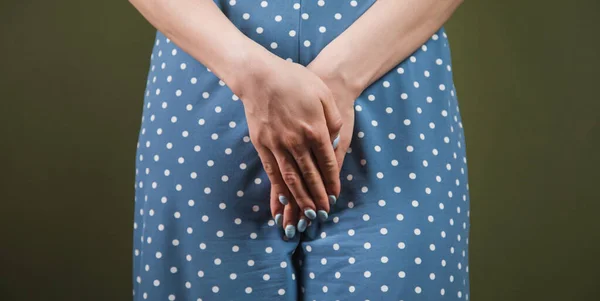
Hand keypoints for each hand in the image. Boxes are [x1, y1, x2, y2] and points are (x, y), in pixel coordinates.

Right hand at [278, 58, 363, 233]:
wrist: (259, 75)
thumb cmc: (294, 80)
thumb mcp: (322, 94)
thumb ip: (333, 118)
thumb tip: (333, 139)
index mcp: (315, 129)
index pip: (327, 162)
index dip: (332, 181)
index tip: (335, 195)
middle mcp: (297, 141)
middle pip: (310, 176)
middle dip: (318, 197)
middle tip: (324, 213)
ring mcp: (277, 144)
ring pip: (291, 179)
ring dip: (300, 199)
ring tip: (307, 214)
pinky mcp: (262, 145)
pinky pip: (272, 172)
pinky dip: (279, 188)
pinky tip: (284, 200)